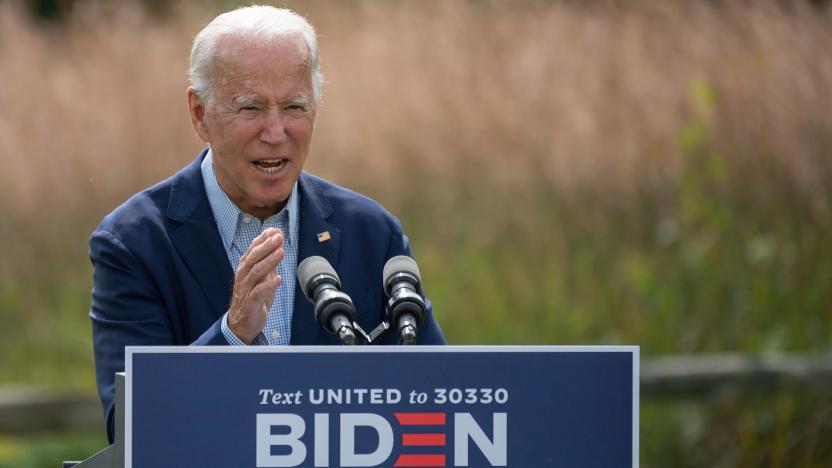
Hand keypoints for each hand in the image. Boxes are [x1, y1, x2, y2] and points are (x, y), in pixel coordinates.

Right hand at [228, 227, 284, 343]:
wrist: (242, 323)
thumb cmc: (253, 297)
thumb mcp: (262, 277)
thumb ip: (269, 263)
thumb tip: (278, 245)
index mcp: (245, 268)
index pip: (252, 250)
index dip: (263, 239)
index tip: (275, 230)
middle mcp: (243, 276)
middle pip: (253, 258)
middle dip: (266, 246)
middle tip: (278, 237)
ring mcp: (246, 289)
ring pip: (256, 272)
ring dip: (269, 262)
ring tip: (281, 252)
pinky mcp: (250, 303)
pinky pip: (258, 292)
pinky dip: (268, 285)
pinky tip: (278, 279)